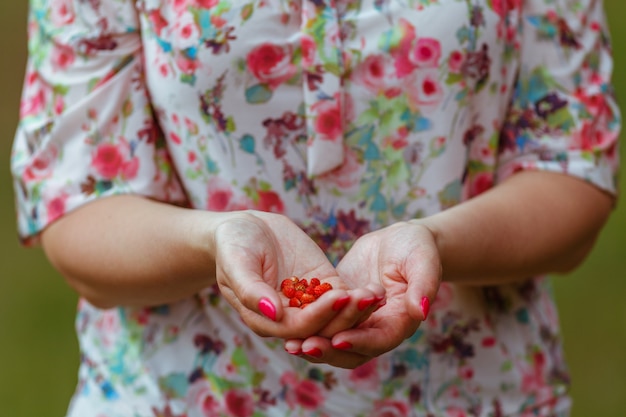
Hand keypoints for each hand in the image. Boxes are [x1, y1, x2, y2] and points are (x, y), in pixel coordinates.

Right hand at [213, 210, 383, 339]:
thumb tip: (273, 313)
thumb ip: (251, 290)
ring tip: (376, 295)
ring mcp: (307, 303)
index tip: (338, 298)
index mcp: (266, 320)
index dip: (319, 315)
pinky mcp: (321, 286)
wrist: (244, 228)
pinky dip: (359, 296)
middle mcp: (289, 317)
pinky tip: (376, 289)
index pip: (297, 326)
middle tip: (368, 299)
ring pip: (336, 315)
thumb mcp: (236, 263)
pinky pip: (342, 296)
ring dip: (357, 309)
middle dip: (346, 315)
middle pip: (322, 326)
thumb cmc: (233, 246)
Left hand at [285, 221, 440, 367]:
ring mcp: (358, 322)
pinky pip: (324, 324)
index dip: (360, 341)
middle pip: (353, 350)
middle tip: (303, 347)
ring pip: (335, 343)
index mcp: (400, 322)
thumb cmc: (416, 248)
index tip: (338, 339)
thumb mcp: (422, 261)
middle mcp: (378, 329)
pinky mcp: (341, 311)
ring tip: (289, 343)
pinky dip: (307, 327)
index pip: (379, 339)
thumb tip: (422, 311)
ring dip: (314, 345)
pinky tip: (284, 325)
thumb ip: (424, 285)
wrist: (401, 241)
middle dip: (328, 350)